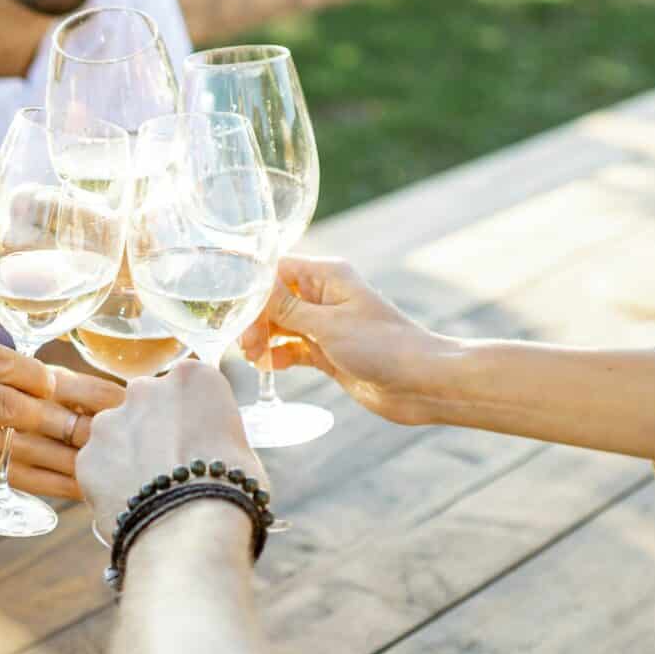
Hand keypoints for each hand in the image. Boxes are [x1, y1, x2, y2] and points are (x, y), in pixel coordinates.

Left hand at [79, 360, 261, 521]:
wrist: (189, 533)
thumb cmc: (228, 493)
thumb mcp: (241, 451)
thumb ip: (215, 436)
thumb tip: (209, 448)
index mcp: (193, 378)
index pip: (189, 387)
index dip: (193, 418)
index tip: (197, 440)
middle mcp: (147, 388)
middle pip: (148, 403)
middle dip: (156, 429)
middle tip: (170, 466)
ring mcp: (111, 420)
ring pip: (118, 433)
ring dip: (129, 454)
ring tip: (149, 491)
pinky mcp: (88, 455)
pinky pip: (99, 465)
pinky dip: (110, 481)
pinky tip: (130, 504)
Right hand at [239, 255, 443, 425]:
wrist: (420, 383)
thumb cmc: (382, 346)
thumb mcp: (328, 325)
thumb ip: (287, 308)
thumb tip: (253, 287)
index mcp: (327, 276)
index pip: (276, 270)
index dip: (252, 288)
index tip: (234, 312)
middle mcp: (324, 296)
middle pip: (273, 299)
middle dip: (255, 320)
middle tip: (246, 345)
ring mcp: (325, 325)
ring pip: (280, 325)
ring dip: (262, 339)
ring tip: (254, 358)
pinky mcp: (327, 351)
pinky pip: (292, 348)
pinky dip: (278, 356)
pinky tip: (269, 367)